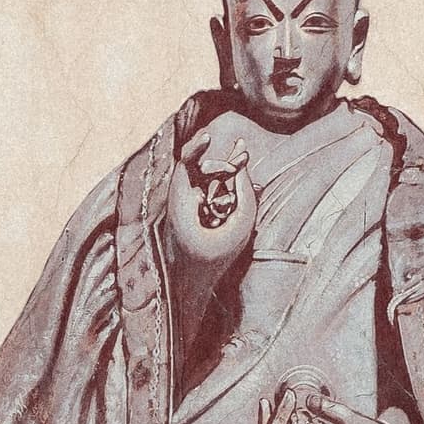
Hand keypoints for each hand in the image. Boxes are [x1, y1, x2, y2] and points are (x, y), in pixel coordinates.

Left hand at [169, 117, 257, 264]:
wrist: (190, 286)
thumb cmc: (214, 262)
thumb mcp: (239, 231)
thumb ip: (246, 199)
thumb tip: (243, 171)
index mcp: (180, 208)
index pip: (182, 169)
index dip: (194, 149)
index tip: (209, 137)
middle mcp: (177, 203)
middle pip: (196, 169)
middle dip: (221, 160)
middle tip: (244, 154)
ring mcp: (182, 206)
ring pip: (202, 178)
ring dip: (222, 168)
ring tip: (243, 154)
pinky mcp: (189, 211)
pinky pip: (205, 187)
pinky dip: (221, 180)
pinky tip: (238, 167)